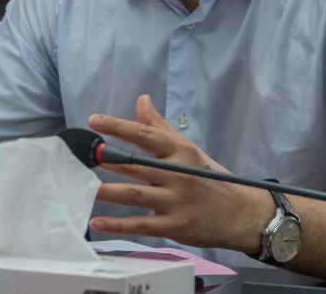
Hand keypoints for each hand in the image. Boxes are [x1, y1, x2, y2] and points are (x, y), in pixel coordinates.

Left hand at [87, 94, 273, 252]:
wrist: (243, 214)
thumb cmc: (211, 179)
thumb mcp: (189, 151)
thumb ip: (160, 128)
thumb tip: (141, 100)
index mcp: (180, 152)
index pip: (145, 135)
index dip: (118, 126)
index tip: (94, 120)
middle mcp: (177, 175)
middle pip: (136, 164)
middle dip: (108, 159)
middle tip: (83, 155)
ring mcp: (176, 202)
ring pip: (135, 194)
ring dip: (107, 191)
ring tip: (83, 188)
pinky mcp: (175, 226)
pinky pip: (141, 225)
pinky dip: (118, 225)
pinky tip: (97, 221)